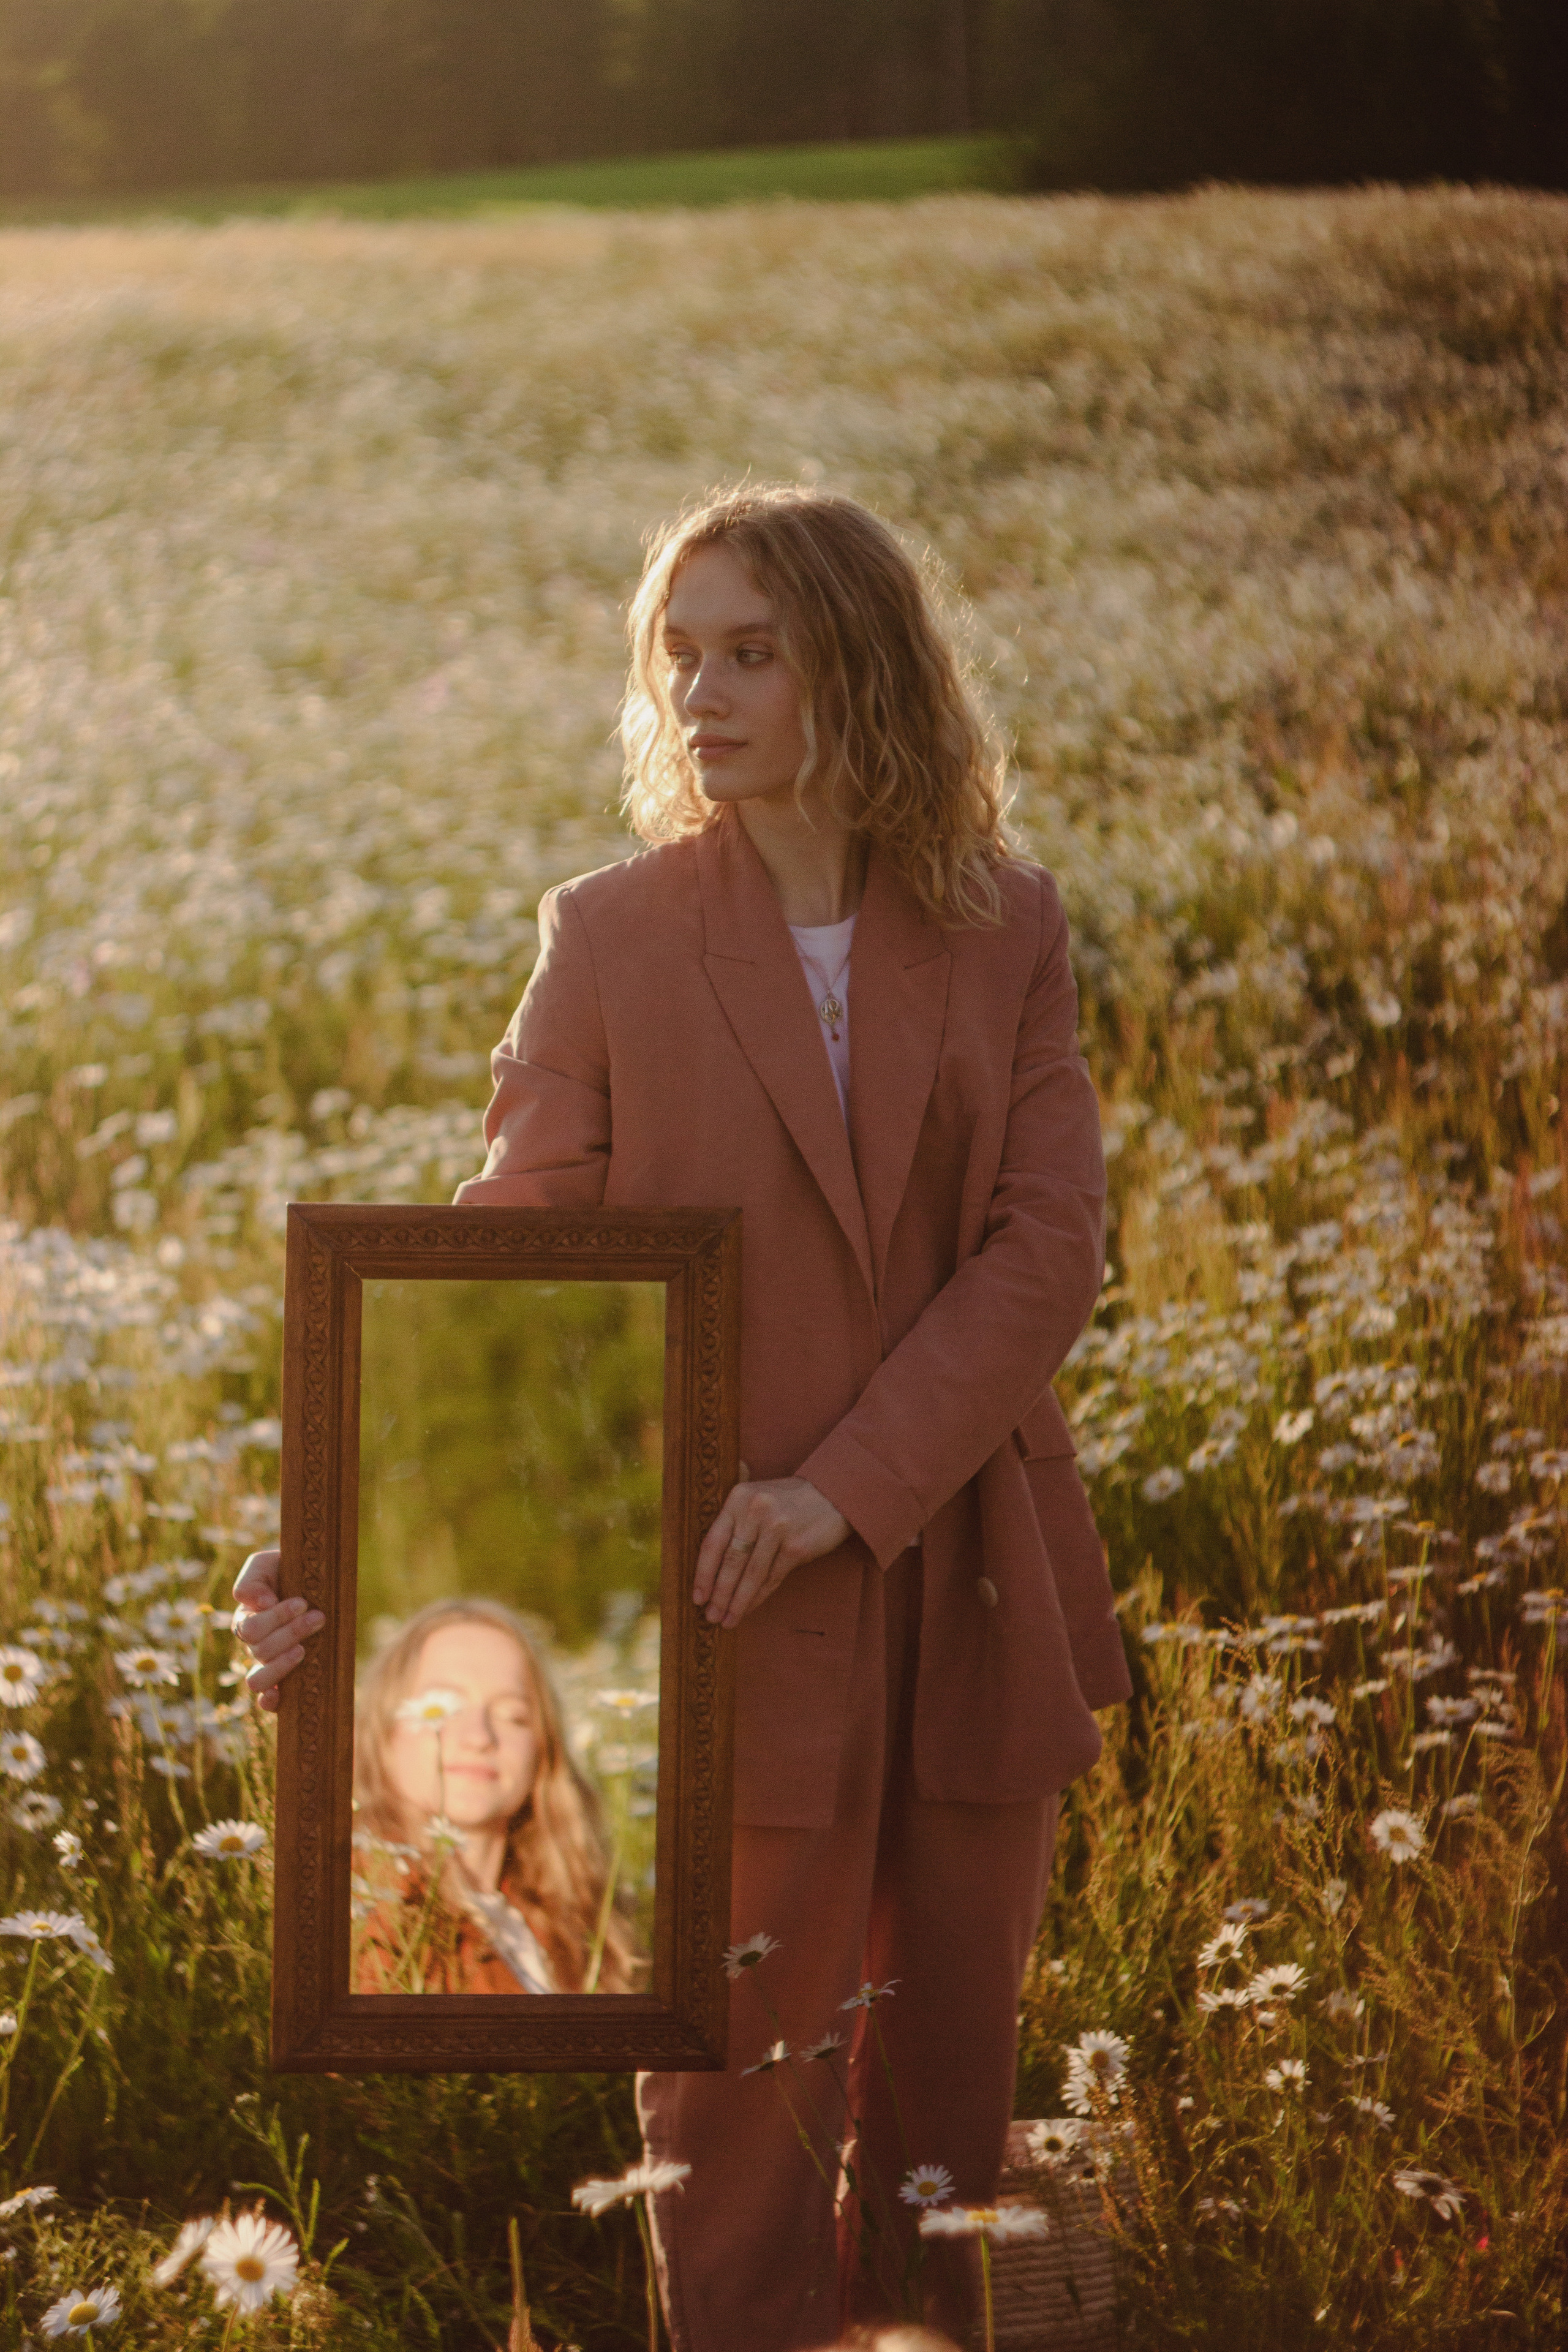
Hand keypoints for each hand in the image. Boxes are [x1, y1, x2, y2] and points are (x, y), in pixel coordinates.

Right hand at [231, 1549, 323, 1713]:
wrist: (310, 1577)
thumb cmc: (286, 1569)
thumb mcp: (265, 1564)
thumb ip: (252, 1580)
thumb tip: (258, 1605)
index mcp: (246, 1619)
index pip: (251, 1628)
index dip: (277, 1617)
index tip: (303, 1602)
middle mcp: (252, 1644)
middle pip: (260, 1651)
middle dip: (292, 1633)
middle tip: (317, 1616)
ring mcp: (266, 1664)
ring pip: (257, 1679)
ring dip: (281, 1665)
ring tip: (304, 1649)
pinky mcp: (283, 1678)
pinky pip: (265, 1699)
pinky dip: (268, 1701)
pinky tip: (278, 1696)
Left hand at [692, 1476, 849, 1630]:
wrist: (833, 1494)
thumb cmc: (787, 1502)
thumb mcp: (756, 1499)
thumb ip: (734, 1522)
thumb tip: (711, 1568)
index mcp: (738, 1498)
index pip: (713, 1542)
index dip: (703, 1574)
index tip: (697, 1597)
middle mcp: (755, 1511)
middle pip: (731, 1562)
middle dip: (719, 1594)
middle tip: (710, 1616)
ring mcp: (777, 1528)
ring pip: (751, 1575)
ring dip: (738, 1602)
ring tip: (728, 1620)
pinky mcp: (797, 1546)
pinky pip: (772, 1578)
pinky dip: (759, 1597)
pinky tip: (749, 1608)